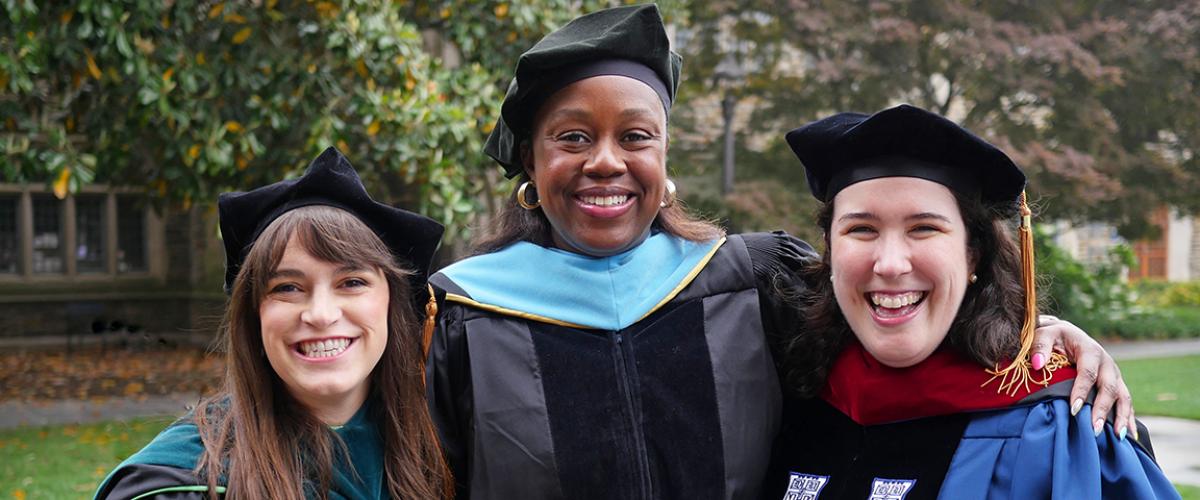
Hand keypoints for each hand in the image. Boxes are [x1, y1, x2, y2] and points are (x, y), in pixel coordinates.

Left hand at [1032, 315, 1134, 439]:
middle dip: (1102, 409)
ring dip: (1121, 417)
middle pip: (1109, 388)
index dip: (1082, 391)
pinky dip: (1129, 418)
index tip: (1074, 410)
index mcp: (1089, 350)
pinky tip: (1129, 436)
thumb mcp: (1044, 335)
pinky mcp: (1116, 384)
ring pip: (1123, 396)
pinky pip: (1126, 402)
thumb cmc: (1053, 337)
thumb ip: (1040, 347)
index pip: (1087, 372)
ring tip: (1118, 437)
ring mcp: (1114, 375)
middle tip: (1094, 429)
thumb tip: (1037, 364)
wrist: (1067, 335)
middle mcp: (1106, 363)